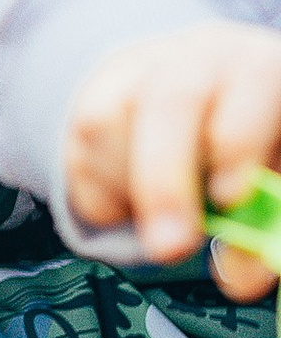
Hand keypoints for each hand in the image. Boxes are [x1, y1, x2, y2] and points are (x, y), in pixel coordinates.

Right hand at [64, 22, 280, 292]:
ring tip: (162, 219)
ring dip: (130, 192)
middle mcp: (195, 59)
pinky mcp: (90, 98)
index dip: (237, 142)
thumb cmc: (247, 140)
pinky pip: (76, 154)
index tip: (229, 199)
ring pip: (107, 126)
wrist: (191, 96)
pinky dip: (103, 197)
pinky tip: (135, 201)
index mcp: (257, 69)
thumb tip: (241, 278)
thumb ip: (262, 226)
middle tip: (171, 248)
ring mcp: (135, 73)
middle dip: (165, 183)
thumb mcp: (271, 177)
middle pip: (171, 105)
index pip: (251, 86)